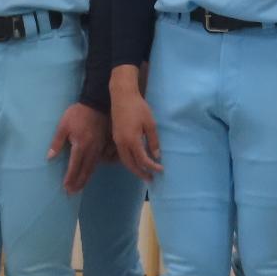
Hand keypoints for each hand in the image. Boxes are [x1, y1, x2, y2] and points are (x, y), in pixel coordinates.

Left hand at [50, 102, 107, 193]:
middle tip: (72, 193)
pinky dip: (92, 171)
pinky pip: (97, 162)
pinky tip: (88, 175)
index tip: (66, 188)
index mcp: (80, 145)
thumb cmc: (77, 114)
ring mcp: (98, 148)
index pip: (74, 166)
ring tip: (79, 188)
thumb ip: (57, 142)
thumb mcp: (63, 126)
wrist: (96, 104)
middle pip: (85, 171)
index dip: (70, 178)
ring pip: (92, 168)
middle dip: (78, 183)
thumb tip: (50, 157)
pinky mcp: (102, 145)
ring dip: (85, 179)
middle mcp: (91, 150)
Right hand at [110, 65, 160, 180]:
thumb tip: (156, 155)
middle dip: (140, 173)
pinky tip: (135, 160)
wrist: (122, 96)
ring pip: (124, 160)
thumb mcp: (150, 124)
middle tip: (150, 179)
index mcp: (132, 140)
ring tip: (143, 172)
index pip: (143, 159)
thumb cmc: (138, 108)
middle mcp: (122, 143)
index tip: (161, 170)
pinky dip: (129, 161)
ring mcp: (117, 140)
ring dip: (133, 168)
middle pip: (130, 164)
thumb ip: (153, 141)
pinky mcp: (115, 136)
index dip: (152, 166)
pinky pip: (121, 154)